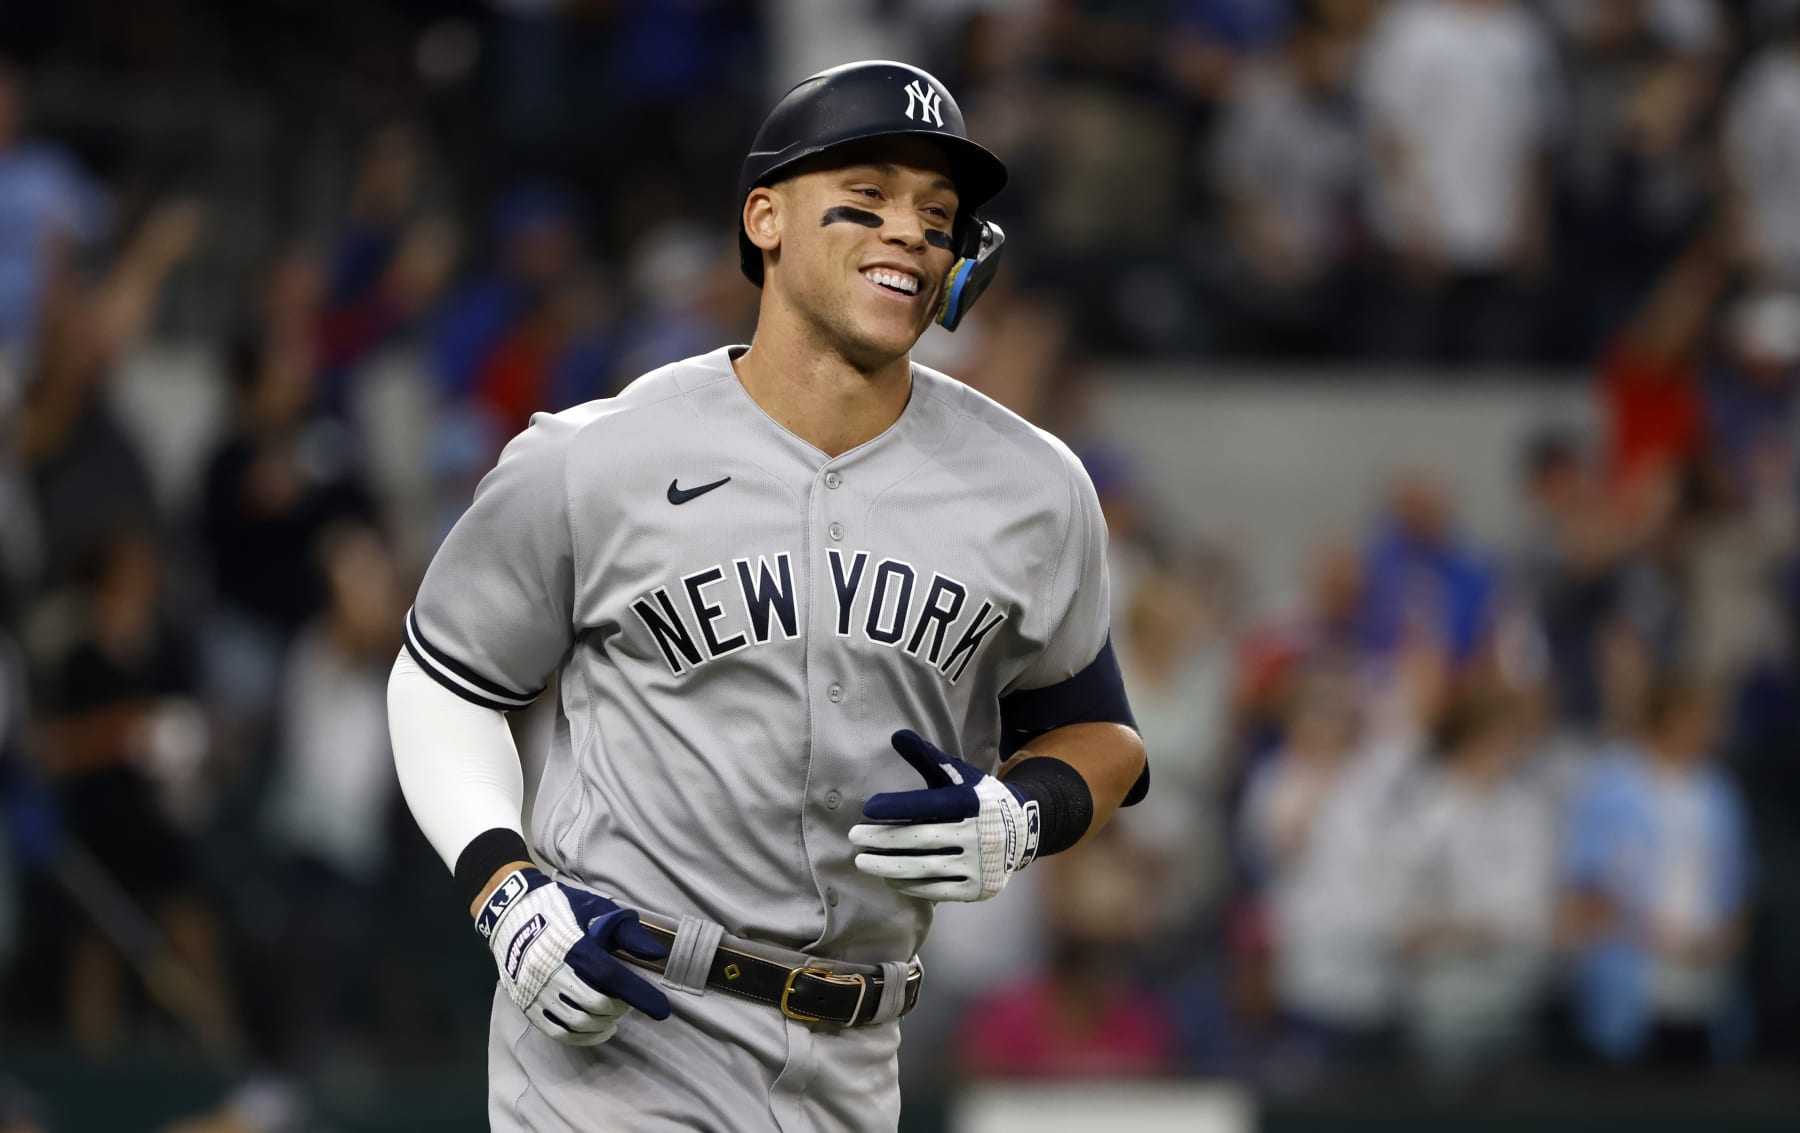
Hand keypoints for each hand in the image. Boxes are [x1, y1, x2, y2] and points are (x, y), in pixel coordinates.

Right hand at [476, 867, 671, 1045]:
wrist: (510, 912)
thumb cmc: (560, 908)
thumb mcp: (596, 908)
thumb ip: (627, 931)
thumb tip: (656, 955)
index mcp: (571, 945)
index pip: (610, 977)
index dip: (638, 995)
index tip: (662, 1009)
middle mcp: (551, 971)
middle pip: (595, 1005)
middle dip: (620, 1009)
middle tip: (629, 1002)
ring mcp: (535, 990)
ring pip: (577, 1023)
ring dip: (603, 1025)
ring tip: (614, 1017)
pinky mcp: (524, 1003)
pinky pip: (555, 1031)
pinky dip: (580, 1037)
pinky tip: (595, 1031)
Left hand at [849, 730, 1039, 902]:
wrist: (1022, 830)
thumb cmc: (977, 798)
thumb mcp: (958, 774)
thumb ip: (927, 756)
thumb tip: (896, 735)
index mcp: (971, 802)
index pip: (929, 805)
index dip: (897, 807)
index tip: (868, 808)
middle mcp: (977, 834)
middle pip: (921, 839)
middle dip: (883, 839)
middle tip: (854, 837)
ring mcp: (979, 864)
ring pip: (925, 868)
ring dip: (889, 866)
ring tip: (862, 861)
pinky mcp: (977, 889)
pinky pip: (937, 890)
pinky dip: (909, 885)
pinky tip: (888, 878)